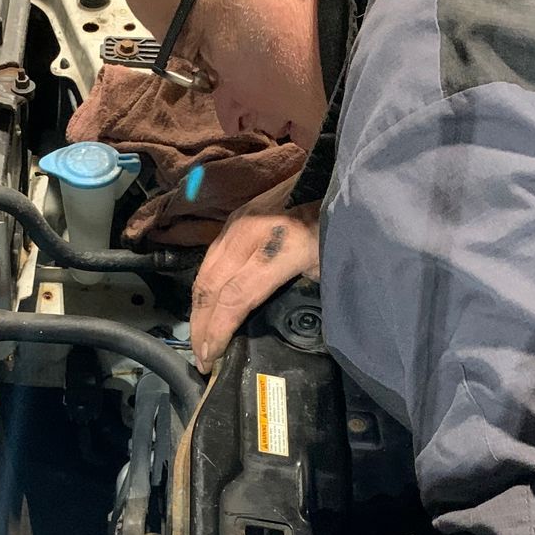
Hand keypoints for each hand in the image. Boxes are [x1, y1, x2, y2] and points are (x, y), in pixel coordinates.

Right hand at [190, 176, 319, 371]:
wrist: (331, 176)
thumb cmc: (336, 225)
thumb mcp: (328, 265)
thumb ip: (302, 292)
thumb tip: (281, 324)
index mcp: (278, 248)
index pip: (236, 298)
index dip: (219, 332)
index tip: (212, 359)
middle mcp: (249, 234)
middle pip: (211, 288)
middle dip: (201, 327)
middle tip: (200, 358)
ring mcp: (237, 224)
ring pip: (204, 274)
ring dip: (197, 310)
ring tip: (200, 339)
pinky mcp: (233, 219)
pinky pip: (209, 259)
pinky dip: (203, 289)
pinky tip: (205, 308)